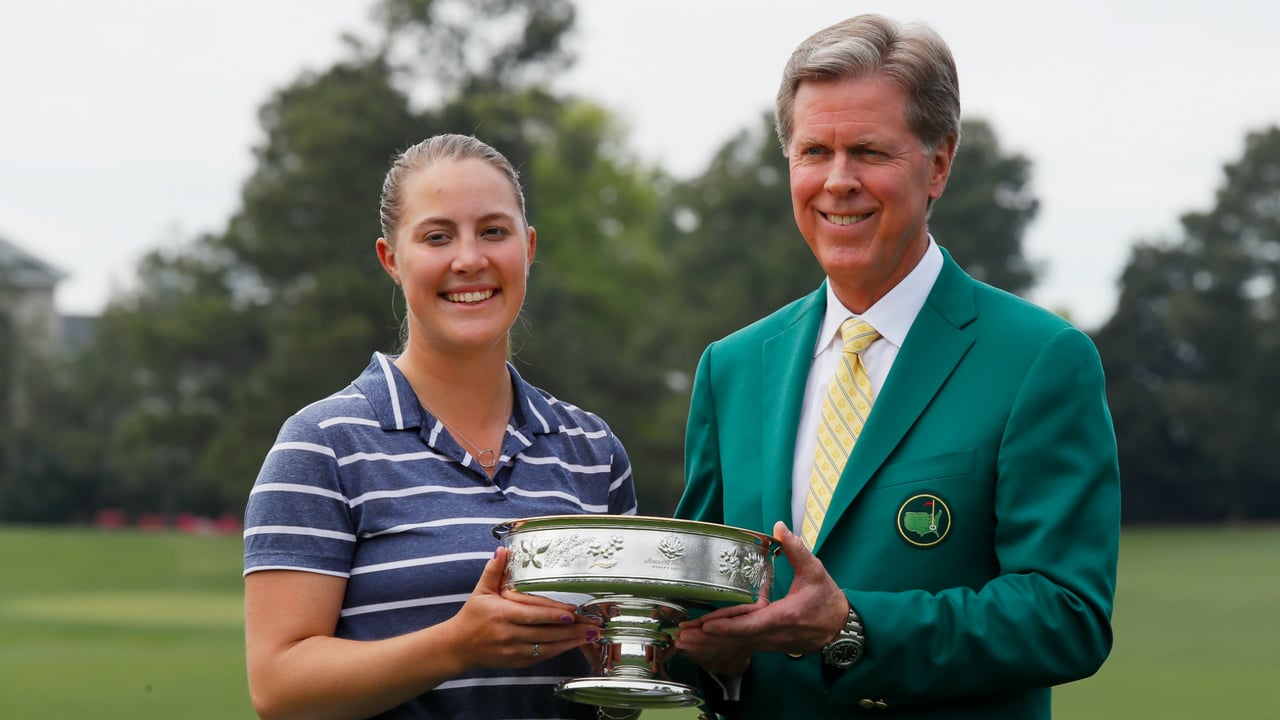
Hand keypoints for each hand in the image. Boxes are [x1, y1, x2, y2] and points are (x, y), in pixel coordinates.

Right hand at [445, 547, 598, 670]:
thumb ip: (493, 571)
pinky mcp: (516, 662)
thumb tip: (503, 551)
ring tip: (590, 635)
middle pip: (544, 633)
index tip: (573, 612)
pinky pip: (541, 656)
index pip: (531, 614)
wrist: (458, 646)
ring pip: (546, 647)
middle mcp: (508, 634)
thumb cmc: (472, 616)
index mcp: (501, 614)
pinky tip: (574, 644)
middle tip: (593, 625)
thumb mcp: (481, 590)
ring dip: (570, 642)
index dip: (553, 614)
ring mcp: (513, 650)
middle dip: (571, 630)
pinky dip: (559, 650)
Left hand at [683, 522, 848, 656]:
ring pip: (738, 643)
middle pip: (737, 637)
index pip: (751, 624)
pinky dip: (724, 642)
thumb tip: (779, 527)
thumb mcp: (814, 571)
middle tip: (683, 632)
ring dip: (713, 641)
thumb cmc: (827, 600)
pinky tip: (706, 638)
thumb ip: (797, 549)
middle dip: (709, 636)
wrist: (841, 628)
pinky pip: (744, 644)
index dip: (728, 625)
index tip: (708, 624)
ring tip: (686, 636)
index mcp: (784, 616)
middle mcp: (774, 635)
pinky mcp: (770, 645)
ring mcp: (772, 643)